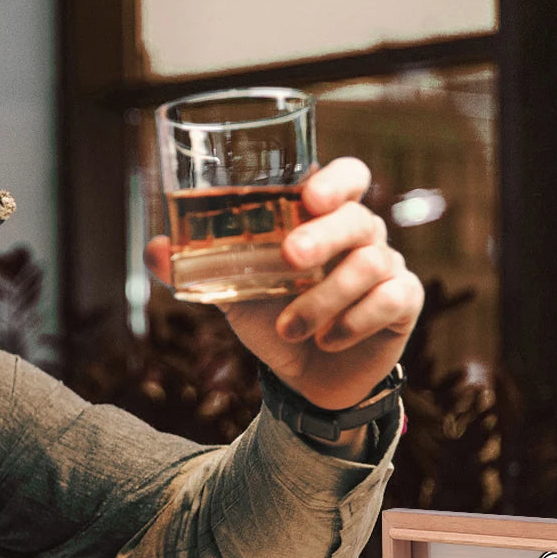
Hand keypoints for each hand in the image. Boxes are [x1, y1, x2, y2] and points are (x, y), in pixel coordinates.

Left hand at [147, 158, 422, 409]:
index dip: (335, 179)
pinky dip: (354, 322)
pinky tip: (328, 340)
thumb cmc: (276, 321)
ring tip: (292, 328)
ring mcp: (388, 268)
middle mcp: (362, 236)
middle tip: (290, 259)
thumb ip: (199, 269)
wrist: (307, 380)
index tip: (308, 195)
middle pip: (358, 218)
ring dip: (324, 299)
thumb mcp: (234, 295)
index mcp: (325, 219)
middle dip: (323, 237)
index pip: (348, 177)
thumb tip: (153, 249)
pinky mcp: (403, 304)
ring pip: (368, 265)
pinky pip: (390, 301)